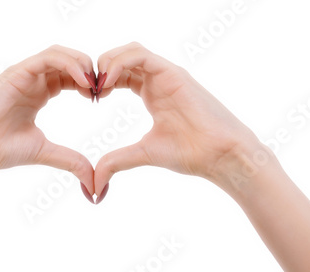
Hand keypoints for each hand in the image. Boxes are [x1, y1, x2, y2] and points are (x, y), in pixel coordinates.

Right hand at [0, 45, 96, 192]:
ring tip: (94, 86)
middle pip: (68, 61)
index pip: (70, 77)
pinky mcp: (17, 72)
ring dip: (82, 64)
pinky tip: (82, 83)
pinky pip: (48, 58)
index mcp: (38, 94)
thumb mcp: (44, 152)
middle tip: (102, 90)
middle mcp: (32, 81)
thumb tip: (93, 182)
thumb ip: (70, 160)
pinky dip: (69, 64)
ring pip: (60, 53)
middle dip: (90, 71)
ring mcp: (24, 74)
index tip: (100, 99)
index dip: (89, 84)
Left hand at [94, 42, 261, 193]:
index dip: (102, 82)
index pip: (121, 74)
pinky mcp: (173, 73)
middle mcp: (159, 80)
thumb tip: (96, 182)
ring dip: (108, 61)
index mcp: (152, 93)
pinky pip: (141, 56)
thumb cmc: (191, 153)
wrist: (220, 155)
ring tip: (97, 84)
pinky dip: (119, 63)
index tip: (91, 99)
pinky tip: (107, 82)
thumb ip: (118, 161)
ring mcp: (167, 74)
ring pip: (131, 50)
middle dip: (101, 68)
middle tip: (89, 89)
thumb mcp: (144, 154)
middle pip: (123, 57)